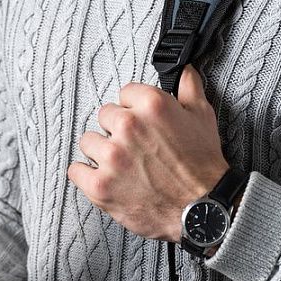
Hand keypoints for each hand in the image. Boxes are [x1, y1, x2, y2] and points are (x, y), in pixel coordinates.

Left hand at [67, 65, 228, 243]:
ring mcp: (112, 157)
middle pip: (104, 116)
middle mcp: (128, 127)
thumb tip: (185, 72)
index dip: (133, 109)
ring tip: (120, 164)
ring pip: (88, 141)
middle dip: (117, 130)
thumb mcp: (202, 118)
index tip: (139, 122)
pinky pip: (76, 170)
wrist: (204, 209)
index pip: (124, 93)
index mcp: (151, 105)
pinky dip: (85, 174)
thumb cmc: (203, 166)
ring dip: (101, 151)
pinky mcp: (101, 186)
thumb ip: (189, 89)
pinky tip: (101, 177)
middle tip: (133, 147)